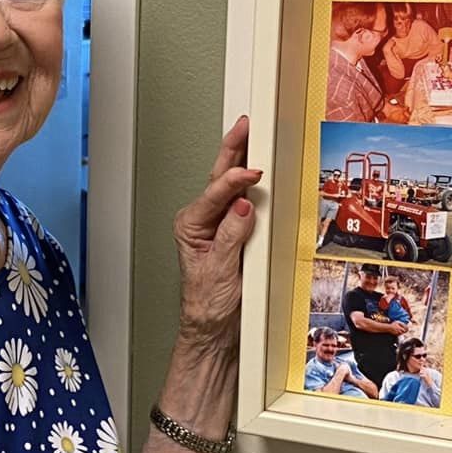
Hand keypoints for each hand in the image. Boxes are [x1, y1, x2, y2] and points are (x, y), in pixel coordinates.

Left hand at [174, 115, 260, 346]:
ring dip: (242, 159)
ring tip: (253, 135)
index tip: (252, 172)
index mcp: (190, 226)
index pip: (214, 195)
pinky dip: (252, 183)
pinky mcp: (234, 230)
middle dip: (233, 149)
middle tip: (245, 125)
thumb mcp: (220, 271)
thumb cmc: (208, 304)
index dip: (234, 181)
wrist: (214, 327)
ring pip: (230, 184)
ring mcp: (218, 223)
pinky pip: (243, 200)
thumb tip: (242, 206)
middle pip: (218, 177)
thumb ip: (231, 236)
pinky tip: (262, 169)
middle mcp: (201, 220)